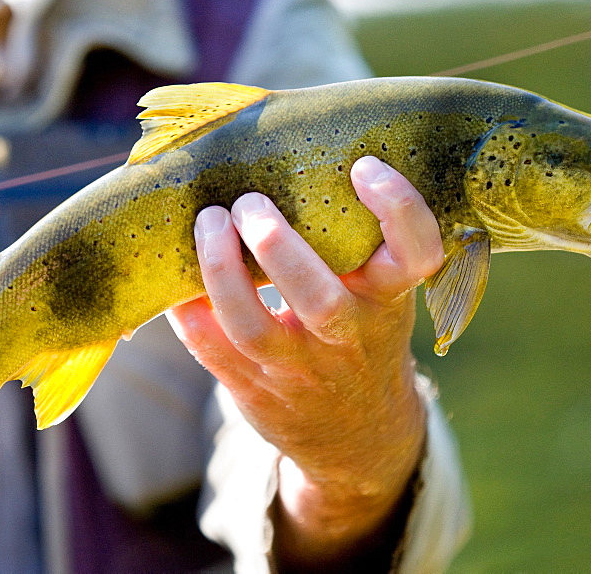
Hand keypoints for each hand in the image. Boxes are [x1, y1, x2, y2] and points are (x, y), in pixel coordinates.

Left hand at [166, 156, 443, 566]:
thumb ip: (354, 244)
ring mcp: (301, 369)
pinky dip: (189, 312)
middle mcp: (348, 336)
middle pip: (319, 300)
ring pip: (254, 329)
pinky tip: (175, 279)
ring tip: (207, 223)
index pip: (415, 256)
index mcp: (386, 300)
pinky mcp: (257, 390)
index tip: (364, 167)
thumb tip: (291, 154)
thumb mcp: (379, 294)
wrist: (358, 435)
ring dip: (221, 273)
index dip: (398, 210)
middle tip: (249, 202)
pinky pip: (214, 352)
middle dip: (278, 247)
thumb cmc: (361, 336)